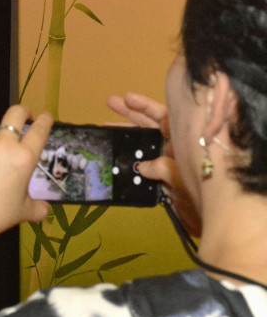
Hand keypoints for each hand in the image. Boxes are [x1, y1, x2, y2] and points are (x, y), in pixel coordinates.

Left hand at [0, 105, 51, 316]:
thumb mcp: (23, 212)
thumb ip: (37, 208)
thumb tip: (44, 209)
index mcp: (24, 157)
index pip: (39, 129)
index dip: (44, 120)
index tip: (45, 116)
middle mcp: (3, 144)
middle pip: (15, 113)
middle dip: (23, 112)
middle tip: (24, 118)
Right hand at [107, 92, 200, 235]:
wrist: (211, 219)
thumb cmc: (204, 192)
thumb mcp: (183, 176)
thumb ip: (162, 167)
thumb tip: (142, 166)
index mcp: (187, 139)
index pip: (165, 116)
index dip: (146, 106)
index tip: (127, 97)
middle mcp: (177, 147)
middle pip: (152, 124)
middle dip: (131, 113)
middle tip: (110, 102)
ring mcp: (168, 161)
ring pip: (145, 143)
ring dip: (126, 134)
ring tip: (105, 125)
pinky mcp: (161, 177)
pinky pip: (142, 164)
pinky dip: (128, 159)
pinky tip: (114, 156)